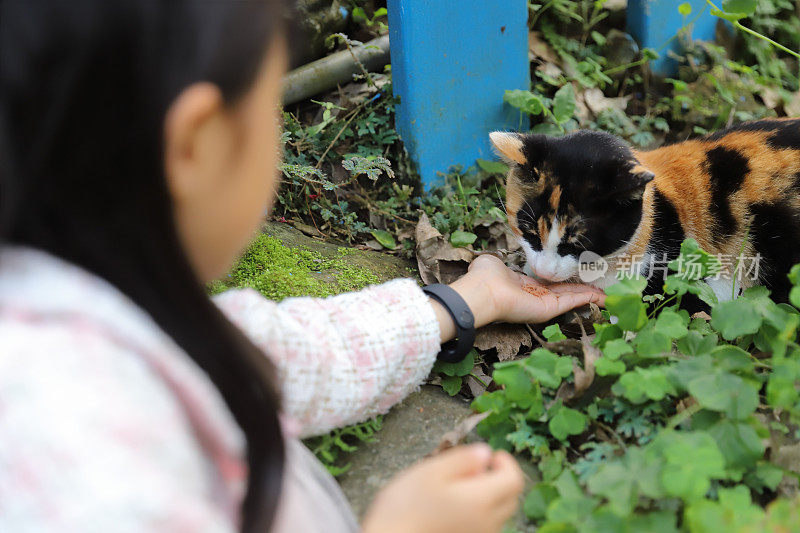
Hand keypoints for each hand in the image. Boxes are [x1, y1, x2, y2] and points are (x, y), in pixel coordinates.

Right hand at [361, 443, 523, 532]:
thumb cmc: (405, 505)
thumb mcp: (431, 470)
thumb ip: (463, 459)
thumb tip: (485, 453)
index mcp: (481, 500)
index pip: (514, 480)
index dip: (507, 463)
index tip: (491, 455)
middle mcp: (487, 523)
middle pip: (511, 498)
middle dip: (500, 478)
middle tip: (475, 469)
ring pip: (499, 513)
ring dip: (490, 495)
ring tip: (459, 488)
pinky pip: (485, 525)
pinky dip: (480, 511)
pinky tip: (453, 506)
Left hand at [460, 254, 605, 323]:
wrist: (482, 291)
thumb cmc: (485, 277)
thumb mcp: (493, 263)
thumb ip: (500, 263)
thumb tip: (496, 260)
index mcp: (523, 285)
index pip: (548, 285)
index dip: (563, 283)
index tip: (577, 278)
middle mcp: (534, 296)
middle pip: (564, 294)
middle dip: (582, 291)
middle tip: (600, 289)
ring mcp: (542, 304)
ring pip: (571, 299)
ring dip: (589, 296)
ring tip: (606, 295)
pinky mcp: (547, 309)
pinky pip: (571, 302)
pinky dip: (587, 299)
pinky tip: (601, 296)